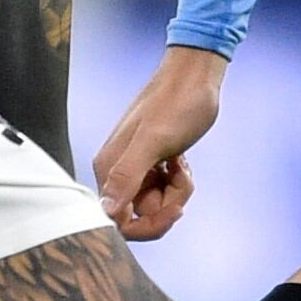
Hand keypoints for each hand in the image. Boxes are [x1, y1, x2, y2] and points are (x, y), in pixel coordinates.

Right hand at [93, 47, 225, 241]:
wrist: (196, 76)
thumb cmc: (177, 101)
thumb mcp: (153, 140)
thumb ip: (126, 175)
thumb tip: (105, 211)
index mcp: (110, 168)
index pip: (118, 222)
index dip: (149, 225)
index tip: (175, 209)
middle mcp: (117, 171)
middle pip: (141, 215)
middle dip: (168, 202)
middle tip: (181, 176)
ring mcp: (135, 168)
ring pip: (155, 203)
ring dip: (176, 189)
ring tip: (182, 164)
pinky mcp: (152, 163)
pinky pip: (163, 189)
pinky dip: (178, 181)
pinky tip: (180, 160)